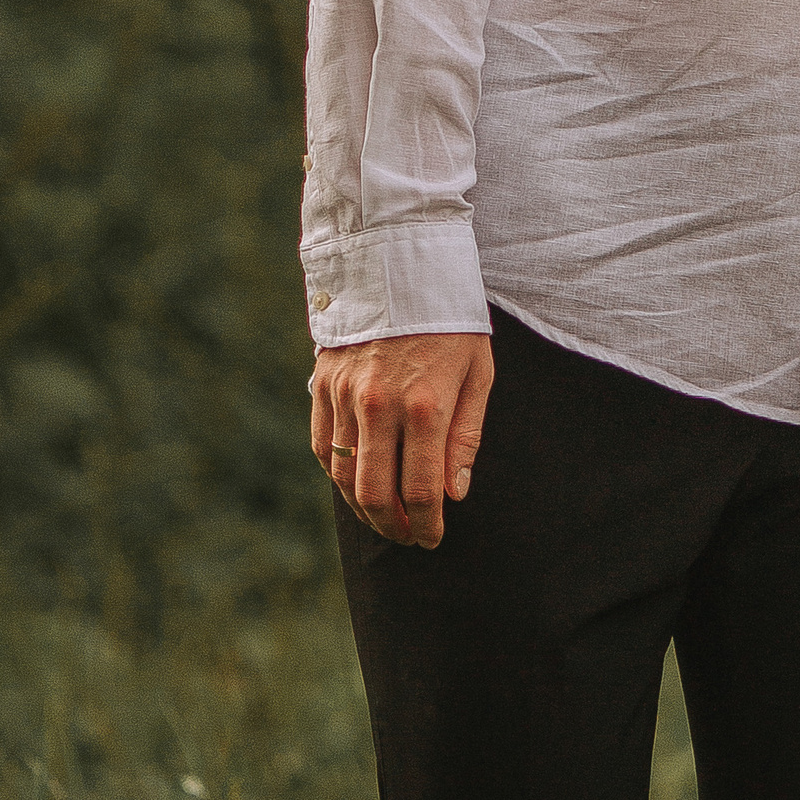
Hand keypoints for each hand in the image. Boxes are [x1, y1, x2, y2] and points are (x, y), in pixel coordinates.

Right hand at [311, 332, 493, 547]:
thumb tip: (454, 493)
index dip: (427, 524)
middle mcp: (379, 405)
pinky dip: (337, 475)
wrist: (402, 262)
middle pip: (376, 494)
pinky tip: (356, 484)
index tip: (433, 537)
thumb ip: (465, 436)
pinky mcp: (322, 385)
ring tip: (384, 520)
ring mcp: (345, 396)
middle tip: (409, 537)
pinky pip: (321, 447)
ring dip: (363, 509)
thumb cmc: (451, 320)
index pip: (421, 491)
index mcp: (425, 405)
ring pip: (344, 477)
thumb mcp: (477, 372)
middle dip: (394, 527)